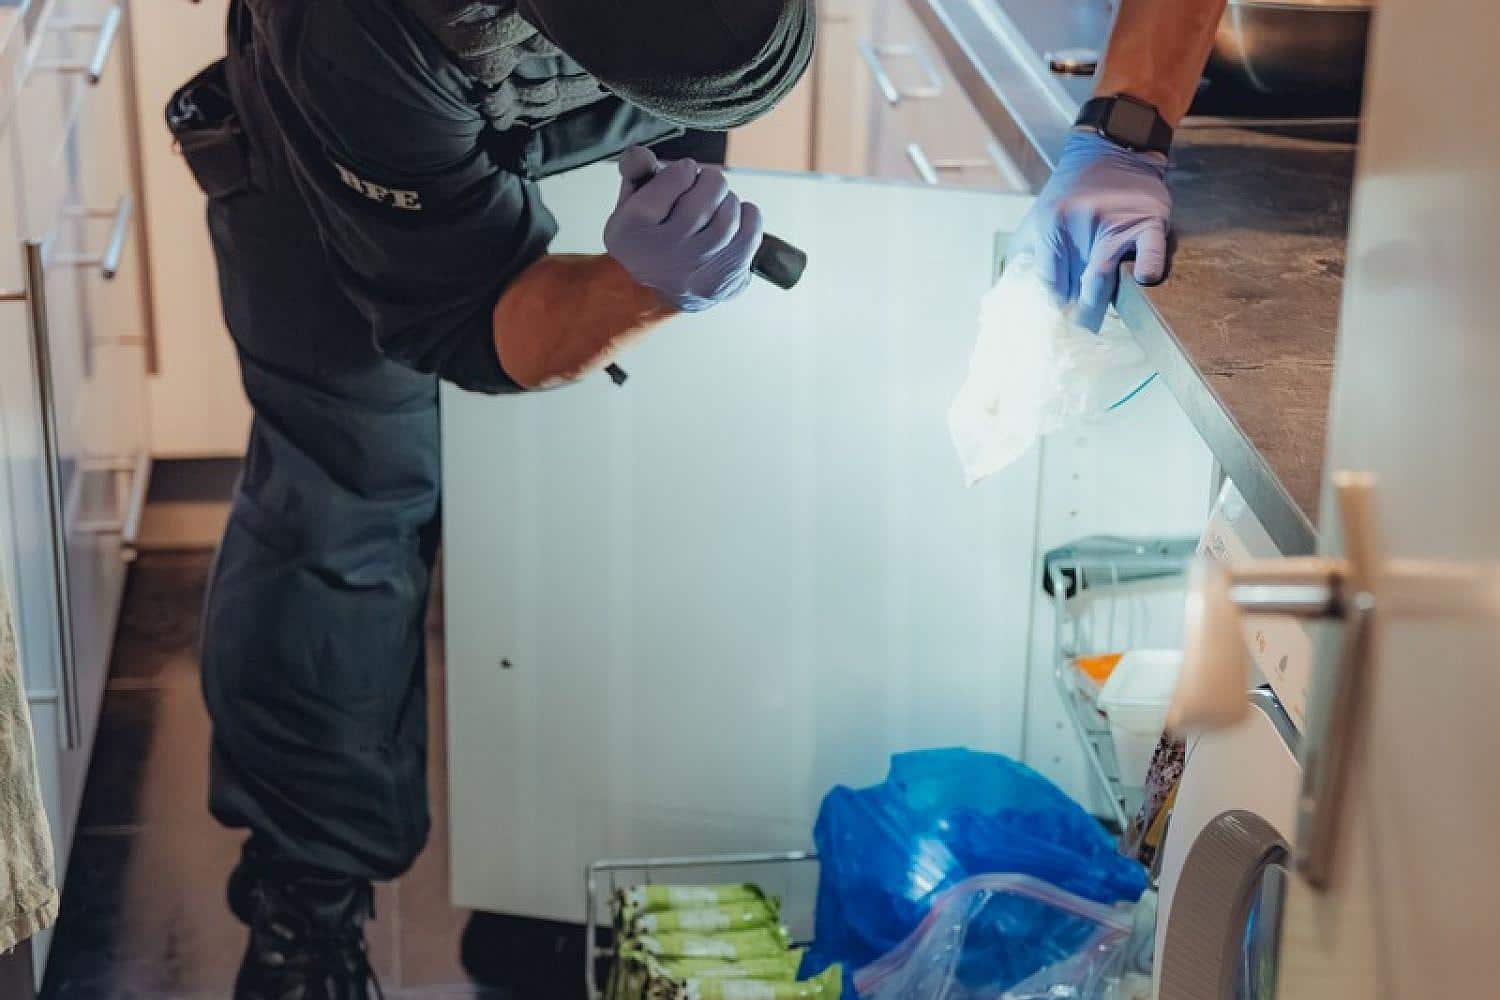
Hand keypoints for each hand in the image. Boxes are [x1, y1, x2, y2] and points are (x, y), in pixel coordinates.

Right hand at [604, 147, 763, 312]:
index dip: (686, 169)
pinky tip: (734, 218)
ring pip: (728, 218)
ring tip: (718, 203)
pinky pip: (749, 235)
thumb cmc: (651, 236)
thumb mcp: (632, 202)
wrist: (663, 290)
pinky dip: (748, 217)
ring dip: (729, 200)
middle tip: (707, 183)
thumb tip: (641, 154)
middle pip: (705, 202)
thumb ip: (635, 171)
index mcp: (632, 232)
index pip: (674, 180)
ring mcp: (695, 273)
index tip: (685, 173)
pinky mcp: (722, 281)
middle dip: (712, 181)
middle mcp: (662, 256)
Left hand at [1010, 131, 1170, 331]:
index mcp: (1051, 225)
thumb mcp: (1038, 214)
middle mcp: (1080, 224)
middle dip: (1075, 313)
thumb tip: (1014, 294)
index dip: (1052, 307)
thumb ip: (1025, 252)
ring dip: (1098, 304)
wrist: (1113, 149)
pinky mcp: (1148, 220)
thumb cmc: (1072, 191)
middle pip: (1074, 284)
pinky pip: (1151, 252)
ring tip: (1095, 320)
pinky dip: (1148, 269)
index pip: (1048, 282)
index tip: (1055, 324)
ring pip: (1103, 275)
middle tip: (1076, 331)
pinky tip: (1141, 281)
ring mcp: (1115, 223)